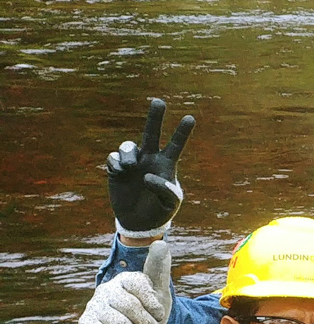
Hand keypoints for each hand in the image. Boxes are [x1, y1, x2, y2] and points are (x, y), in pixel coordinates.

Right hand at [79, 239, 173, 323]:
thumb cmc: (148, 315)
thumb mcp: (160, 294)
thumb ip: (159, 270)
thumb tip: (160, 243)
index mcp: (127, 279)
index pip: (139, 284)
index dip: (153, 305)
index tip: (158, 315)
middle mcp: (108, 288)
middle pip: (131, 307)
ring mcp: (95, 304)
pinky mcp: (86, 322)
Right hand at [108, 98, 196, 238]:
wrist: (140, 222)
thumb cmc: (160, 210)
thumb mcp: (170, 203)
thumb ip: (165, 190)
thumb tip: (148, 176)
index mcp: (166, 165)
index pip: (176, 145)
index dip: (182, 132)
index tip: (191, 118)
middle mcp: (149, 159)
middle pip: (151, 133)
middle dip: (154, 117)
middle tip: (159, 101)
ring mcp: (132, 163)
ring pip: (128, 146)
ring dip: (128, 154)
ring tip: (130, 167)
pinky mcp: (116, 170)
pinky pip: (113, 158)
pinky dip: (115, 163)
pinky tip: (120, 172)